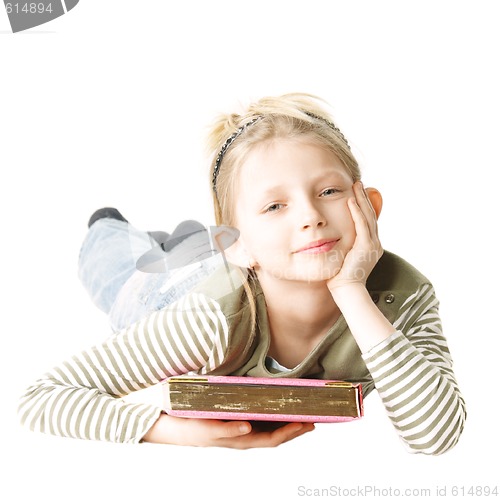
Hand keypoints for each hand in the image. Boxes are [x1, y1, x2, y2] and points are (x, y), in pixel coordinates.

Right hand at [143, 414, 314, 448]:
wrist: (170, 424)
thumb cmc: (189, 428)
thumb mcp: (207, 429)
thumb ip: (227, 429)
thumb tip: (248, 428)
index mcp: (239, 439)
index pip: (271, 439)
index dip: (290, 433)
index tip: (307, 423)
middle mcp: (242, 435)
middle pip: (274, 435)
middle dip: (295, 429)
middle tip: (313, 418)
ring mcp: (238, 428)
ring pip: (268, 428)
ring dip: (286, 422)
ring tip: (301, 413)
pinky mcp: (233, 419)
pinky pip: (258, 419)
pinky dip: (271, 415)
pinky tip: (277, 407)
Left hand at [327, 182, 382, 291]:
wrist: (347, 291)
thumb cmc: (340, 278)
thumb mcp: (342, 258)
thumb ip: (342, 246)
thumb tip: (331, 239)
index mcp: (370, 246)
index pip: (367, 221)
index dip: (363, 206)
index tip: (356, 193)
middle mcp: (374, 243)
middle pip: (370, 215)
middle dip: (364, 198)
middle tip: (358, 183)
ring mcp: (372, 244)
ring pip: (367, 216)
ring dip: (361, 199)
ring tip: (356, 186)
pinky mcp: (366, 246)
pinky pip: (361, 224)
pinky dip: (356, 211)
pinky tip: (351, 200)